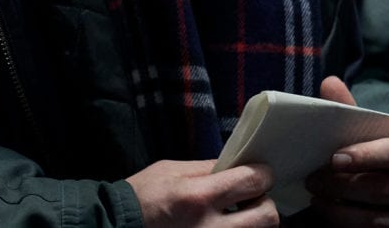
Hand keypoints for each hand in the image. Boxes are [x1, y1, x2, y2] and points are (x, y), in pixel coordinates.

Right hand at [127, 158, 277, 225]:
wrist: (121, 225)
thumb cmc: (144, 195)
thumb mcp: (171, 170)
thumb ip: (207, 168)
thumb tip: (238, 166)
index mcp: (198, 197)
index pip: (251, 183)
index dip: (262, 174)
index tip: (260, 172)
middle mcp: (211, 227)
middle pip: (268, 217)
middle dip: (264, 202)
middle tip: (251, 196)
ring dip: (254, 221)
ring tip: (239, 213)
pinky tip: (226, 223)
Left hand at [304, 76, 388, 225]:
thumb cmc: (387, 156)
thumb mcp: (377, 135)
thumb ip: (354, 111)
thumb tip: (330, 82)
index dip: (365, 156)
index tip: (334, 158)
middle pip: (381, 189)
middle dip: (339, 184)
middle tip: (311, 179)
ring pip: (374, 219)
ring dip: (337, 208)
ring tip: (315, 196)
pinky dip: (346, 224)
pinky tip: (329, 211)